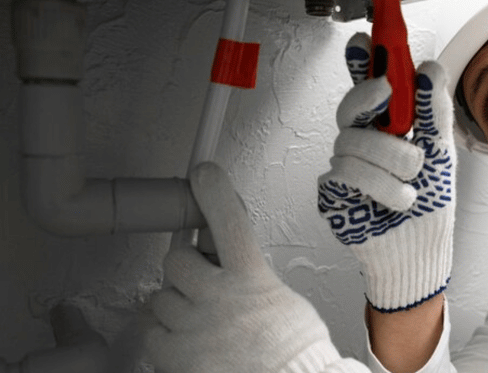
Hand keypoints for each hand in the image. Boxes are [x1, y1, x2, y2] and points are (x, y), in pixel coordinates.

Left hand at [144, 162, 364, 371]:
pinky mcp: (175, 356)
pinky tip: (189, 343)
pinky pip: (152, 333)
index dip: (214, 192)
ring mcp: (193, 327)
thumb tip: (232, 267)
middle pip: (176, 260)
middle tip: (199, 280)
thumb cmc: (294, 353)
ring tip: (201, 322)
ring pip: (161, 298)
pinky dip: (166, 337)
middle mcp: (219, 297)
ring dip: (176, 306)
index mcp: (252, 279)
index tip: (204, 174)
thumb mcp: (281, 299)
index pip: (229, 221)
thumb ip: (251, 277)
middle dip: (185, 268)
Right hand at [318, 33, 456, 311]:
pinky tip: (396, 200)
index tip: (365, 42)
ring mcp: (344, 165)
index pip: (367, 86)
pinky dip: (381, 188)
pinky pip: (347, 173)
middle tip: (386, 92)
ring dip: (392, 163)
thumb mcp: (441, 151)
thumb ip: (433, 111)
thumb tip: (429, 70)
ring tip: (411, 184)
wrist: (421, 250)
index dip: (361, 62)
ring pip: (352, 142)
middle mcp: (362, 141)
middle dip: (370, 99)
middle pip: (350, 106)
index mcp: (386, 126)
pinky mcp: (332, 191)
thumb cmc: (429, 202)